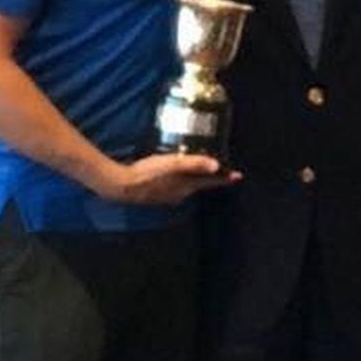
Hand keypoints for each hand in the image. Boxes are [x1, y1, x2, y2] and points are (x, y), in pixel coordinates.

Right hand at [106, 152, 238, 207]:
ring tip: (196, 167)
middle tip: (217, 166)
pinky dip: (179, 179)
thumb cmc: (148, 174)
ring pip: (187, 186)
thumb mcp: (173, 164)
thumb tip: (216, 165)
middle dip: (209, 176)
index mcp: (187, 186)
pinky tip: (172, 172)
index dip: (225, 177)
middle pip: (200, 184)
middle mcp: (181, 194)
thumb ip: (194, 164)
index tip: (238, 175)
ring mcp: (169, 196)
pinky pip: (175, 186)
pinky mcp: (158, 194)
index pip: (211, 182)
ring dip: (193, 178)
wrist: (122, 186)